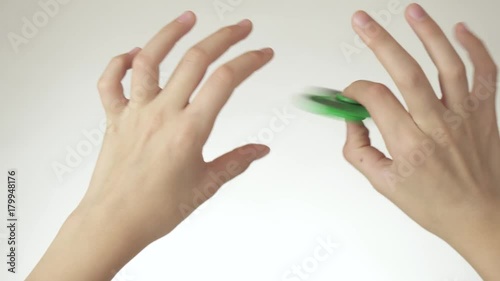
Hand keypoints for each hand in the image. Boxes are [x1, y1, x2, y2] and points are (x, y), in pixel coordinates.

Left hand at [28, 11, 272, 280]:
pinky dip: (120, 62)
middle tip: (241, 27)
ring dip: (170, 34)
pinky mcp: (115, 118)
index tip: (262, 53)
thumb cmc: (155, 209)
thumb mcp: (206, 186)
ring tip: (188, 18)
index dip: (249, 61)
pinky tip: (134, 52)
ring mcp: (136, 112)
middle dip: (224, 37)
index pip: (226, 81)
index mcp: (189, 130)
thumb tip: (260, 150)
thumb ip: (236, 162)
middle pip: (195, 60)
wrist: (113, 222)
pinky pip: (111, 82)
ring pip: (150, 60)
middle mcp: (162, 114)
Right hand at [341, 4, 499, 279]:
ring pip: (448, 65)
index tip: (349, 92)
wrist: (480, 217)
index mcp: (409, 145)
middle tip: (361, 21)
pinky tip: (460, 30)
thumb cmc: (434, 204)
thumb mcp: (383, 184)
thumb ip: (358, 150)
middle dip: (380, 42)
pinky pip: (485, 73)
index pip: (375, 100)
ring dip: (428, 33)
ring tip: (410, 11)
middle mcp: (438, 126)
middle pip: (407, 73)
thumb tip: (351, 120)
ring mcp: (465, 117)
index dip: (354, 89)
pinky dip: (475, 48)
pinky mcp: (486, 113)